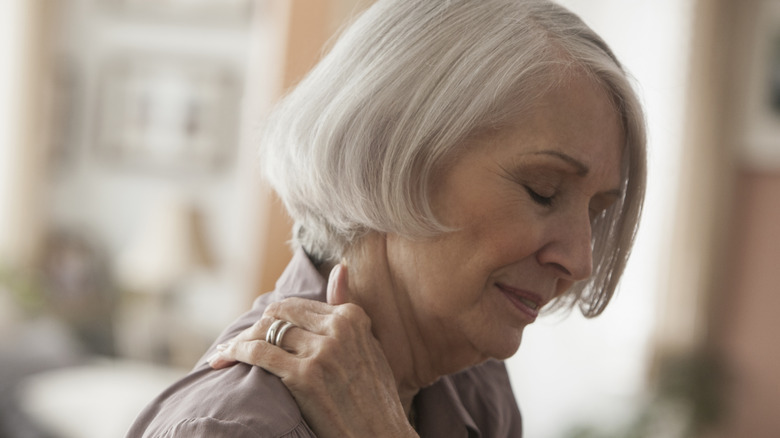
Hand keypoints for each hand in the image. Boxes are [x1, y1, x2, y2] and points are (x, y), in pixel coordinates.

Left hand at [209, 264, 417, 437]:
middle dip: (255, 327)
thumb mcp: (369, 345)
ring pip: (266, 331)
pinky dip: (237, 352)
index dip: (274, 318)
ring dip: (240, 341)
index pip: (298, 306)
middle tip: (238, 342)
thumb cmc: (374, 397)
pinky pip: (259, 353)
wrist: (380, 436)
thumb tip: (340, 268)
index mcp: (353, 317)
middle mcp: (339, 328)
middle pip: (279, 314)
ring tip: (224, 353)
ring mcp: (322, 352)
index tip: (259, 328)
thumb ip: (348, 307)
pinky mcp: (305, 376)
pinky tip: (224, 359)